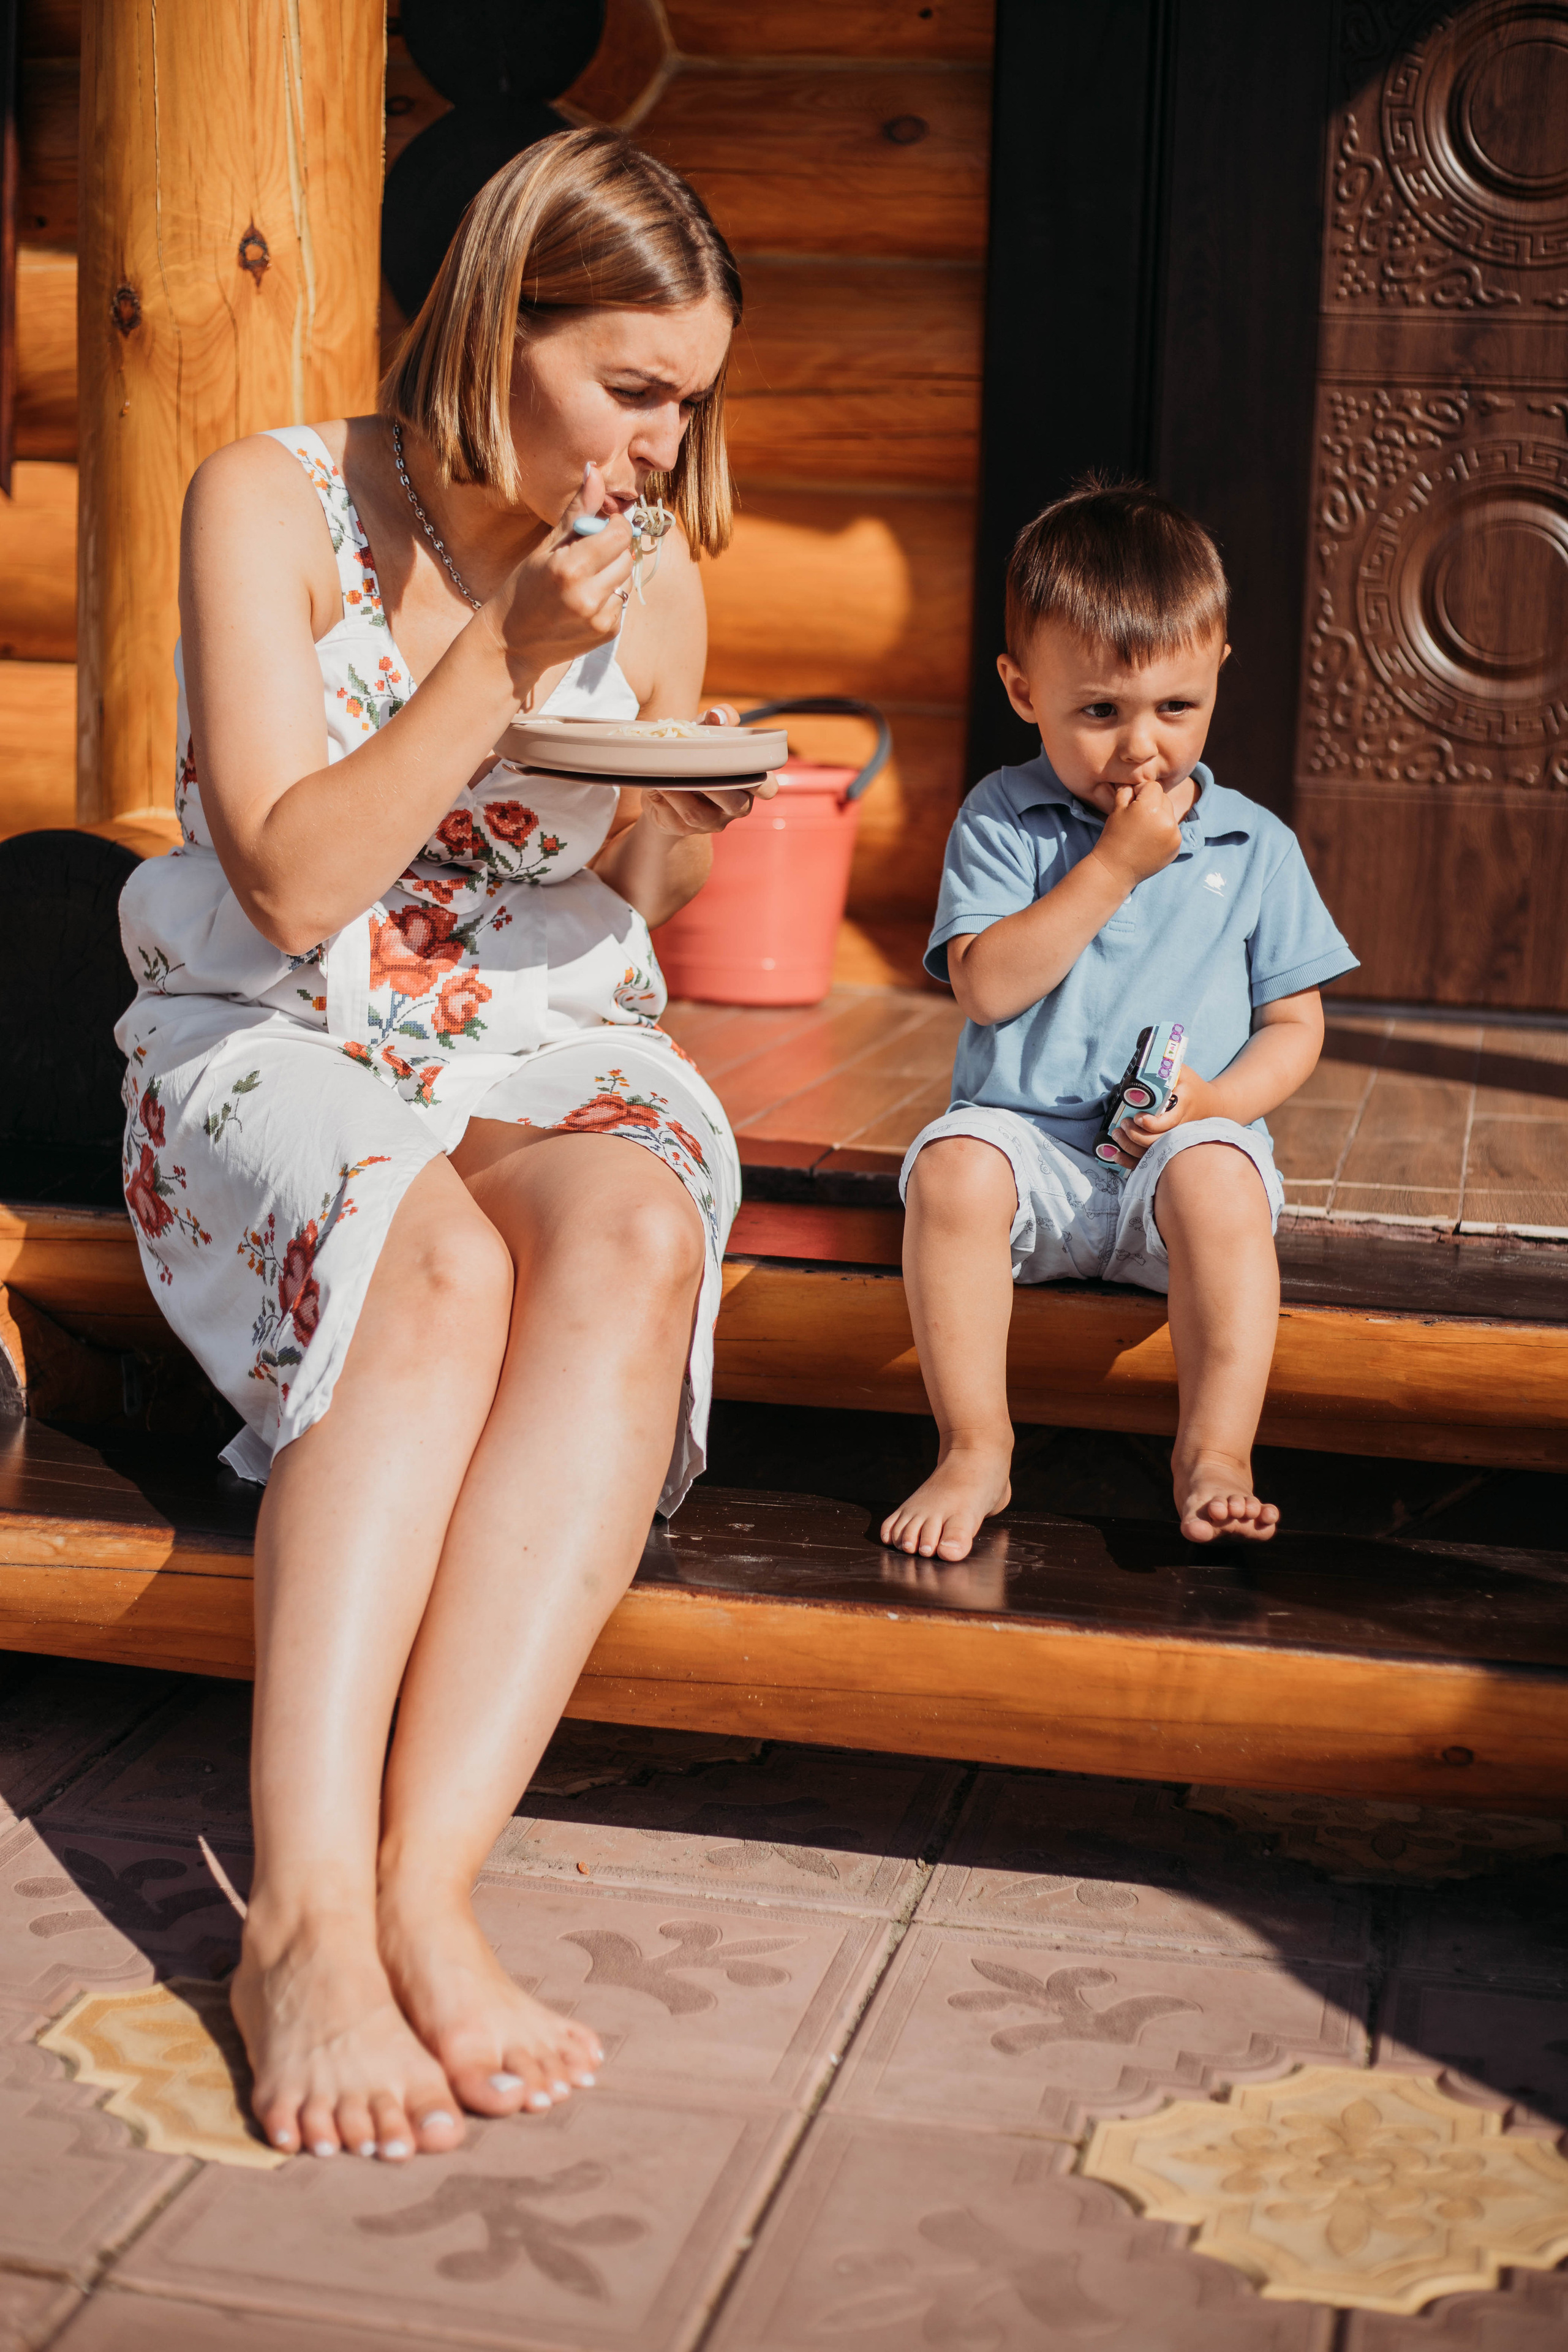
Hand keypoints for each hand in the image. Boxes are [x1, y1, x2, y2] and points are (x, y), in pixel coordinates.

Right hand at [482, 463, 634, 693]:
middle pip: (626, 556)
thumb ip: (576, 512)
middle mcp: (588, 595)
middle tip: (587, 555)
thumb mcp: (546, 547)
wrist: (513, 642)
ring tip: (583, 580)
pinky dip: (609, 596)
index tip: (600, 527)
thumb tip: (595, 473)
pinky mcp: (608, 632)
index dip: (613, 525)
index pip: (619, 534)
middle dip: (612, 549)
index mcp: (569, 568)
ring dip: (611, 573)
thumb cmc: (523, 588)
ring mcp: (600, 618)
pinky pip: (622, 601)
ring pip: (626, 579)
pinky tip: (584, 601)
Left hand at [639, 704, 780, 835]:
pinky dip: (663, 797)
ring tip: (665, 772)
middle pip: (736, 805)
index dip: (763, 783)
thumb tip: (718, 716)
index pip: (768, 789)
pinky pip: (675, 816)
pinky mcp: (685, 829)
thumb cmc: (697, 754)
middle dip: (715, 787)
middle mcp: (735, 807)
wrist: (665, 784)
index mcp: (749, 784)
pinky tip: (655, 782)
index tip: (745, 768)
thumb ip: (719, 719)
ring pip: (699, 814)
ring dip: (680, 792)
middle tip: (696, 766)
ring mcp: (711, 822)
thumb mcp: (708, 732)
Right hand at [1093, 775, 1184, 890]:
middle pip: (1164, 799)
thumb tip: (1135, 780)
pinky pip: (1173, 830)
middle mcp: (1166, 819)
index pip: (1153, 787)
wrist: (1115, 870)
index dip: (1141, 792)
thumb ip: (1127, 790)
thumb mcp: (1116, 809)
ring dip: (1160, 817)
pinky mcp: (1177, 846)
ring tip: (1143, 830)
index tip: (1132, 803)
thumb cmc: (1112, 837)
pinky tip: (1150, 841)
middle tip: (1137, 818)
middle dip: (1153, 804)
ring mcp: (1174, 834)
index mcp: (1151, 807)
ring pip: (1170, 814)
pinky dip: (1164, 832)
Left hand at [1113, 1069, 1214, 1163]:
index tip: (1137, 1117)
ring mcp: (1175, 1142)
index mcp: (1183, 1107)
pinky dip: (1130, 1161)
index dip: (1150, 1124)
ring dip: (1129, 1147)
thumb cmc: (1191, 1086)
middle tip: (1122, 1124)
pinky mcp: (1169, 1149)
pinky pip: (1150, 1161)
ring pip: (1151, 1154)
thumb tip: (1137, 1076)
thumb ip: (1163, 1072)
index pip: (1168, 1123)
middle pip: (1157, 1142)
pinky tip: (1116, 1154)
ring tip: (1116, 1134)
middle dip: (1134, 1135)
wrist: (1210, 1106)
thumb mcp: (1182, 1073)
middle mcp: (1181, 1129)